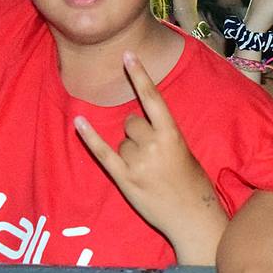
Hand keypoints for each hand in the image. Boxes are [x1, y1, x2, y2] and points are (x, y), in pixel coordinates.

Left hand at [73, 51, 221, 248]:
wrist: (193, 217)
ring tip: (148, 171)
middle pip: (131, 122)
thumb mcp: (184, 151)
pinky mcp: (124, 178)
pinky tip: (79, 122)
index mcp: (172, 134)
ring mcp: (137, 162)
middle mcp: (153, 144)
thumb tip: (135, 123)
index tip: (128, 54)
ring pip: (122, 141)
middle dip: (138, 133)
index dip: (140, 75)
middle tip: (153, 156)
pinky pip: (102, 152)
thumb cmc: (193, 184)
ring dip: (130, 151)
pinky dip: (90, 137)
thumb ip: (163, 134)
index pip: (152, 98)